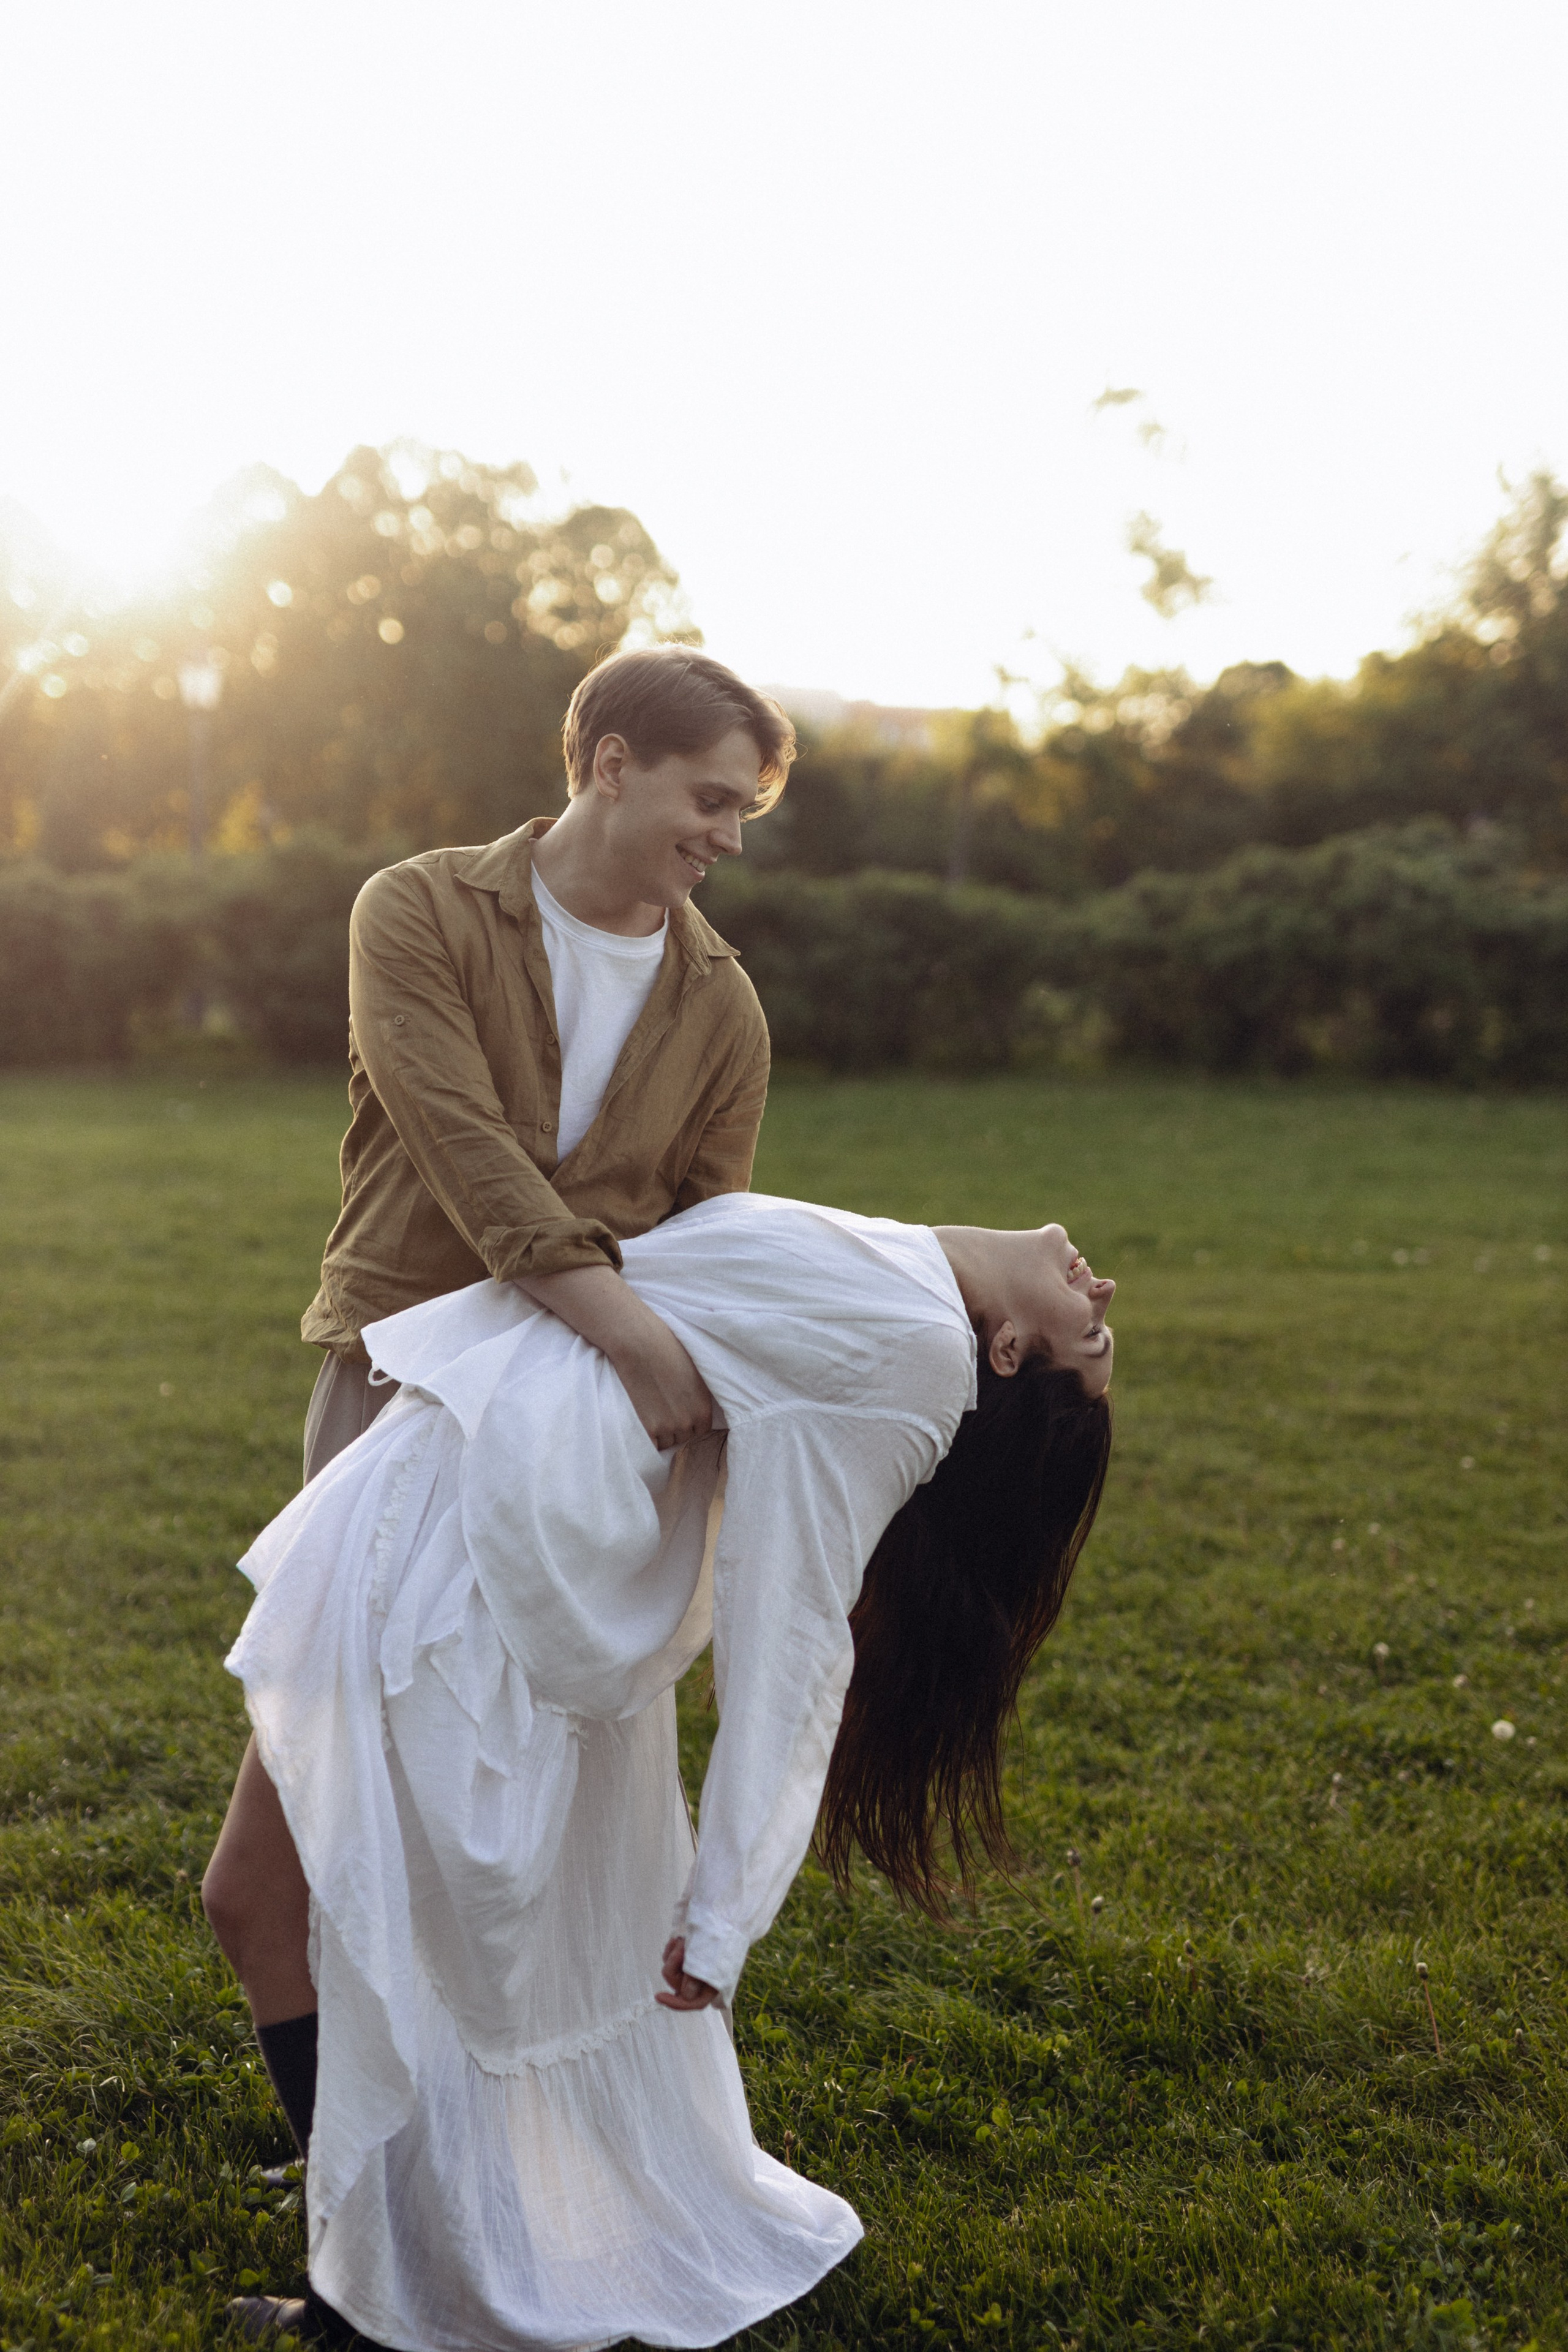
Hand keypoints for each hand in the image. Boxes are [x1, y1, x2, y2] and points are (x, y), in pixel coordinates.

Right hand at [608, 1321, 714, 1452]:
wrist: (641, 1346)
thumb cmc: (668, 1351)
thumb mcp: (695, 1374)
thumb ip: (698, 1396)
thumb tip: (693, 1407)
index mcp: (704, 1408)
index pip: (701, 1430)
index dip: (689, 1423)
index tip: (678, 1413)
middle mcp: (689, 1422)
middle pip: (683, 1437)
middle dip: (675, 1428)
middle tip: (661, 1410)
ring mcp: (669, 1427)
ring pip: (667, 1442)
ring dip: (660, 1433)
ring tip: (651, 1412)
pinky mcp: (649, 1429)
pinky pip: (652, 1445)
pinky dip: (648, 1438)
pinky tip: (643, 1422)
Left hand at [656, 1935, 719, 2011]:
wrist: (723, 1912)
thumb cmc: (717, 1936)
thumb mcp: (705, 1960)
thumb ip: (694, 1981)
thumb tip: (685, 1996)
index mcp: (713, 1984)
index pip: (694, 2002)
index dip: (676, 2003)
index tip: (658, 1996)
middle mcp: (704, 1978)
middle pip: (679, 1984)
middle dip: (675, 1967)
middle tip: (681, 1947)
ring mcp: (696, 1965)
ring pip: (674, 1971)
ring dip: (674, 1956)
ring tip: (683, 1939)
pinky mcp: (688, 1954)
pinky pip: (672, 1959)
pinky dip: (672, 1950)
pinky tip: (677, 1938)